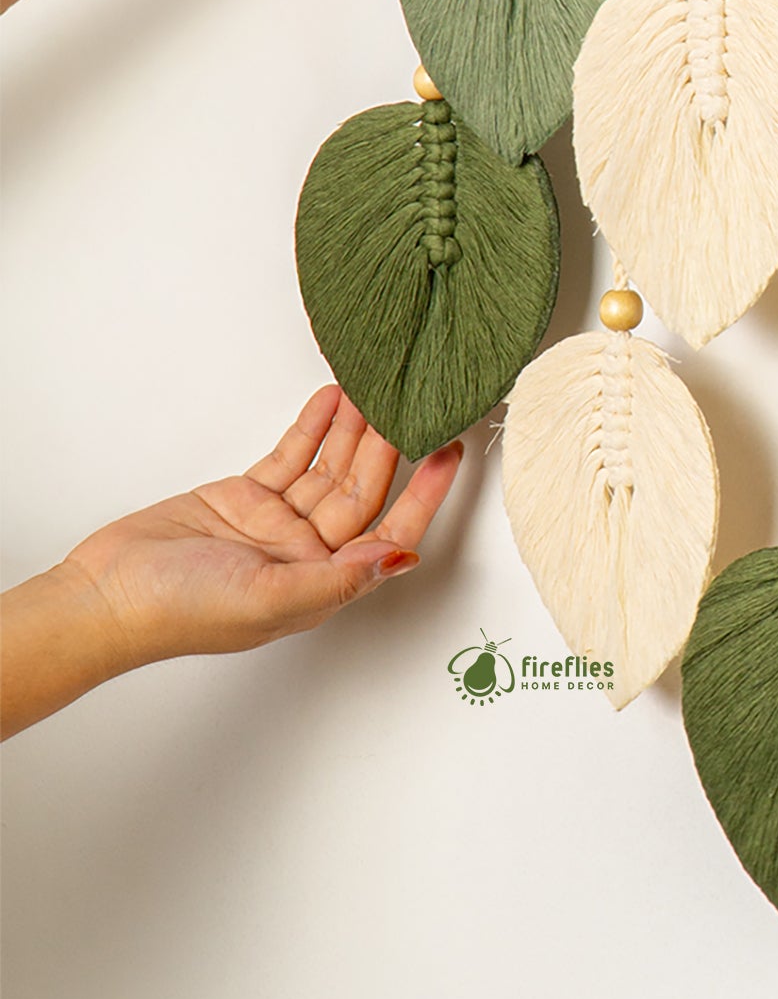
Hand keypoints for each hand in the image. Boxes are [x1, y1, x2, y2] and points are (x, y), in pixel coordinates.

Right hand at [1, 387, 463, 735]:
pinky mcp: (244, 498)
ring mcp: (275, 524)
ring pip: (329, 468)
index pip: (390, 532)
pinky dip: (312, 428)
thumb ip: (337, 578)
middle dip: (389, 444)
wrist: (106, 596)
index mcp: (321, 583)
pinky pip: (291, 457)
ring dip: (353, 429)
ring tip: (377, 385)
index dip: (424, 494)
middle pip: (363, 491)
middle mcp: (306, 554)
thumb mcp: (268, 599)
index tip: (450, 452)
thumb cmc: (179, 612)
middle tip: (414, 399)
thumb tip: (400, 560)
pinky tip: (331, 398)